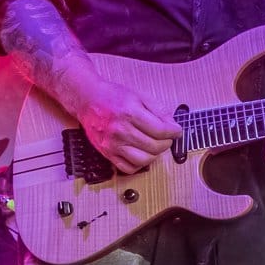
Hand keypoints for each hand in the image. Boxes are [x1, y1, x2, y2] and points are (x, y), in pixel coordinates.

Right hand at [65, 72, 179, 173]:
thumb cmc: (112, 96)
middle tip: (167, 138)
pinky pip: (128, 168)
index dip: (174, 132)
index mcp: (129, 113)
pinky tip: (142, 154)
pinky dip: (139, 164)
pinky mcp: (107, 153)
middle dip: (166, 143)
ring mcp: (112, 144)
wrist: (87, 100)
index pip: (161, 130)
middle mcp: (120, 130)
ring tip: (156, 146)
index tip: (177, 131)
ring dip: (155, 155)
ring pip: (143, 160)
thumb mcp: (139, 96)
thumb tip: (172, 125)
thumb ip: (158, 110)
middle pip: (154, 146)